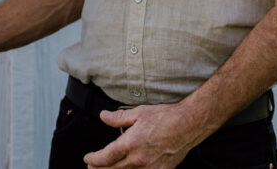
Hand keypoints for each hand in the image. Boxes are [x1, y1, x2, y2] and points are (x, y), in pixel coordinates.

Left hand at [83, 103, 205, 167]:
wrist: (189, 125)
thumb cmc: (165, 117)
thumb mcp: (139, 113)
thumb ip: (118, 118)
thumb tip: (103, 116)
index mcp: (130, 143)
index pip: (105, 157)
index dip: (94, 160)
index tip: (87, 159)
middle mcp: (139, 159)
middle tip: (91, 168)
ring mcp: (150, 168)